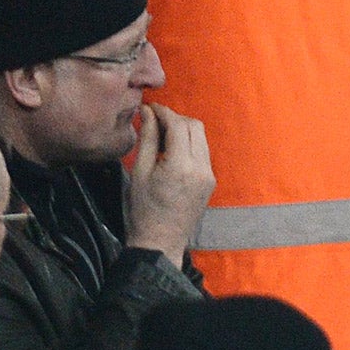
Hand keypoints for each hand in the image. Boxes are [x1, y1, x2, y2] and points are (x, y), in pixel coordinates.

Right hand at [125, 104, 214, 261]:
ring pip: (202, 138)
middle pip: (195, 126)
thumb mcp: (139, 172)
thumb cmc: (142, 210)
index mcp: (181, 165)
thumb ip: (147, 139)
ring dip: (184, 129)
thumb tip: (148, 113)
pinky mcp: (211, 181)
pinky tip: (171, 150)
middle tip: (155, 119)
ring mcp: (209, 175)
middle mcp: (201, 168)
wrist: (160, 241)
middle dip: (175, 118)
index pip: (178, 125)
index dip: (164, 112)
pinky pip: (203, 152)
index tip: (150, 107)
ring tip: (161, 133)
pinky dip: (189, 144)